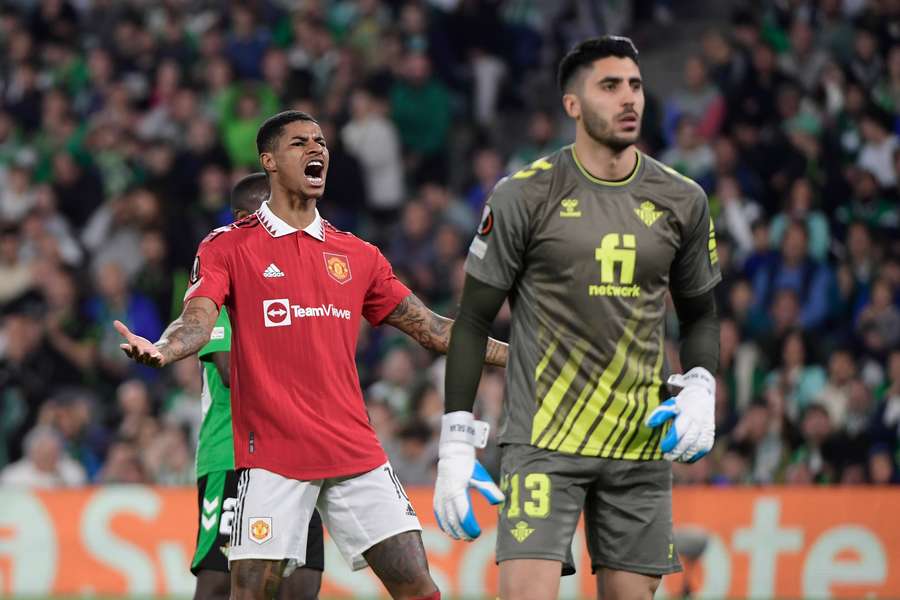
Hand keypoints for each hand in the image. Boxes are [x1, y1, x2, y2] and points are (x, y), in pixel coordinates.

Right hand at [114, 320, 166, 366]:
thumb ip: (124, 332)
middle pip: (137, 356)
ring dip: (147, 355)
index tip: (123, 345)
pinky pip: (157, 362)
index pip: (128, 352)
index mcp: (133, 354)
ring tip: (147, 351)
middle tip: (134, 344)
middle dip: (136, 351)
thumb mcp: (134, 338)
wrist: (156, 353)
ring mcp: (148, 361)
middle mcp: (140, 359)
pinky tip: (158, 356)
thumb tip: (115, 321)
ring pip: (147, 360)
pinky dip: (157, 359)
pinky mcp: (157, 362)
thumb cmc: (142, 346)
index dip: (126, 349)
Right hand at [433, 412, 503, 540]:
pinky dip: (444, 525)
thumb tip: (500, 501)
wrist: (452, 455)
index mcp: (458, 491)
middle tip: (472, 538)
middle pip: (453, 522)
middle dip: (462, 533)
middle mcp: (447, 496)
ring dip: (453, 531)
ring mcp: (440, 498)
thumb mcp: (481, 476)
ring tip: (463, 537)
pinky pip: (438, 516)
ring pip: (444, 521)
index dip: (470, 527)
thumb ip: (490, 490)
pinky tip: (450, 531)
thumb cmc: (469, 466)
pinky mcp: (437, 497)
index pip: (463, 516)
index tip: (478, 533)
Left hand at [645, 367, 714, 462]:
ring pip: (698, 447)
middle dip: (677, 451)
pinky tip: (684, 458)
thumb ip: (660, 414)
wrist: (702, 397)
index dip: (671, 440)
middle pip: (690, 440)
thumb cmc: (681, 403)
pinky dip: (694, 456)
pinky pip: (704, 449)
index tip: (663, 447)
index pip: (680, 429)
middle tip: (666, 456)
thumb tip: (649, 424)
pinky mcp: (710, 435)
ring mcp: (707, 429)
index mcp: (688, 413)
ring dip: (685, 456)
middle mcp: (700, 422)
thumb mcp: (670, 404)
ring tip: (674, 458)